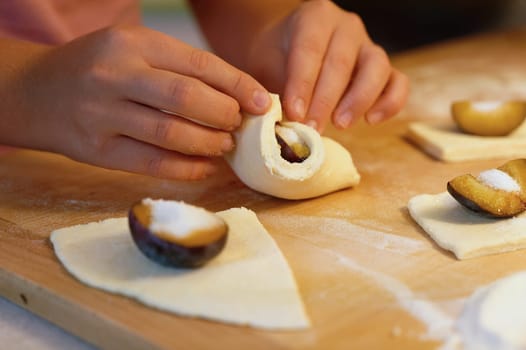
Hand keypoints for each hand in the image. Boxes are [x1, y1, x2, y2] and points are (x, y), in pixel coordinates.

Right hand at [10, 26, 269, 179]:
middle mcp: (115, 75)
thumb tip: (237, 95)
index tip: (261, 102)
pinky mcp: (96, 150)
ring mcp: (102, 114)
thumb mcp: (133, 50)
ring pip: (170, 134)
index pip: (198, 64)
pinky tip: (204, 166)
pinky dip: (185, 168)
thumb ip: (179, 68)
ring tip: (224, 145)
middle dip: (224, 115)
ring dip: (208, 143)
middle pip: (186, 98)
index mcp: (132, 43)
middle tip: (238, 126)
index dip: (237, 85)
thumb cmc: (97, 68)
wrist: (35, 92)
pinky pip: (151, 163)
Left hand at [246, 0, 408, 131]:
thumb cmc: (276, 60)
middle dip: (325, 100)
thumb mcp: (264, 66)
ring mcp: (368, 46)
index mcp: (315, 17)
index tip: (293, 113)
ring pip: (376, 68)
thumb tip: (273, 118)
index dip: (302, 83)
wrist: (289, 52)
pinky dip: (390, 102)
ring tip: (340, 124)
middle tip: (311, 128)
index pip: (310, 49)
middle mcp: (346, 26)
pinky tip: (372, 120)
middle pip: (341, 62)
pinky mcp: (384, 69)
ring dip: (358, 100)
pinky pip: (398, 82)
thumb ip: (268, 87)